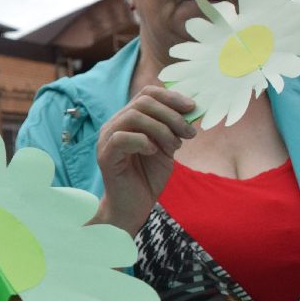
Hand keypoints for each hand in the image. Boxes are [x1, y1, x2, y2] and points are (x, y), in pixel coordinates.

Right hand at [94, 85, 196, 231]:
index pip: (147, 93)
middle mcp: (115, 124)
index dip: (171, 96)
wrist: (133, 207)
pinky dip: (143, 142)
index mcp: (128, 119)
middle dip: (171, 115)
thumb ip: (174, 128)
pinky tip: (154, 152)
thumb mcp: (167, 147)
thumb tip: (193, 109)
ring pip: (134, 116)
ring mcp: (107, 139)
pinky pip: (122, 138)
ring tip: (174, 146)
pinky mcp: (105, 156)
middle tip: (188, 133)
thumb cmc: (148, 177)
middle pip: (143, 102)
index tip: (192, 108)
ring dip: (162, 129)